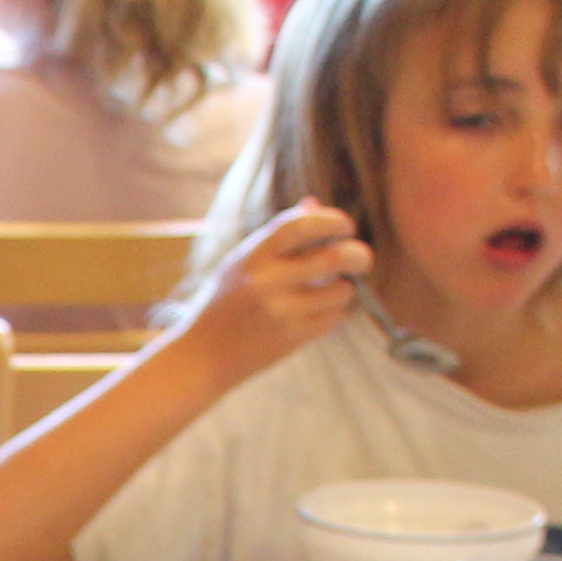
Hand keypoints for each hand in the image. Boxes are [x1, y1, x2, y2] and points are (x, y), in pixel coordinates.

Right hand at [177, 204, 375, 389]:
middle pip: (334, 257)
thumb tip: (315, 204)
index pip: (303, 224)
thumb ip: (279, 236)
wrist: (200, 356)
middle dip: (358, 255)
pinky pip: (334, 318)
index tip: (345, 227)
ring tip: (333, 291)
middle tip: (361, 260)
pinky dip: (335, 313)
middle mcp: (266, 281)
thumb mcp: (242, 262)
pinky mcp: (289, 338)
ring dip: (345, 289)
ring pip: (340, 290)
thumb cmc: (225, 303)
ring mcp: (279, 311)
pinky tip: (320, 313)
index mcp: (254, 255)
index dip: (333, 220)